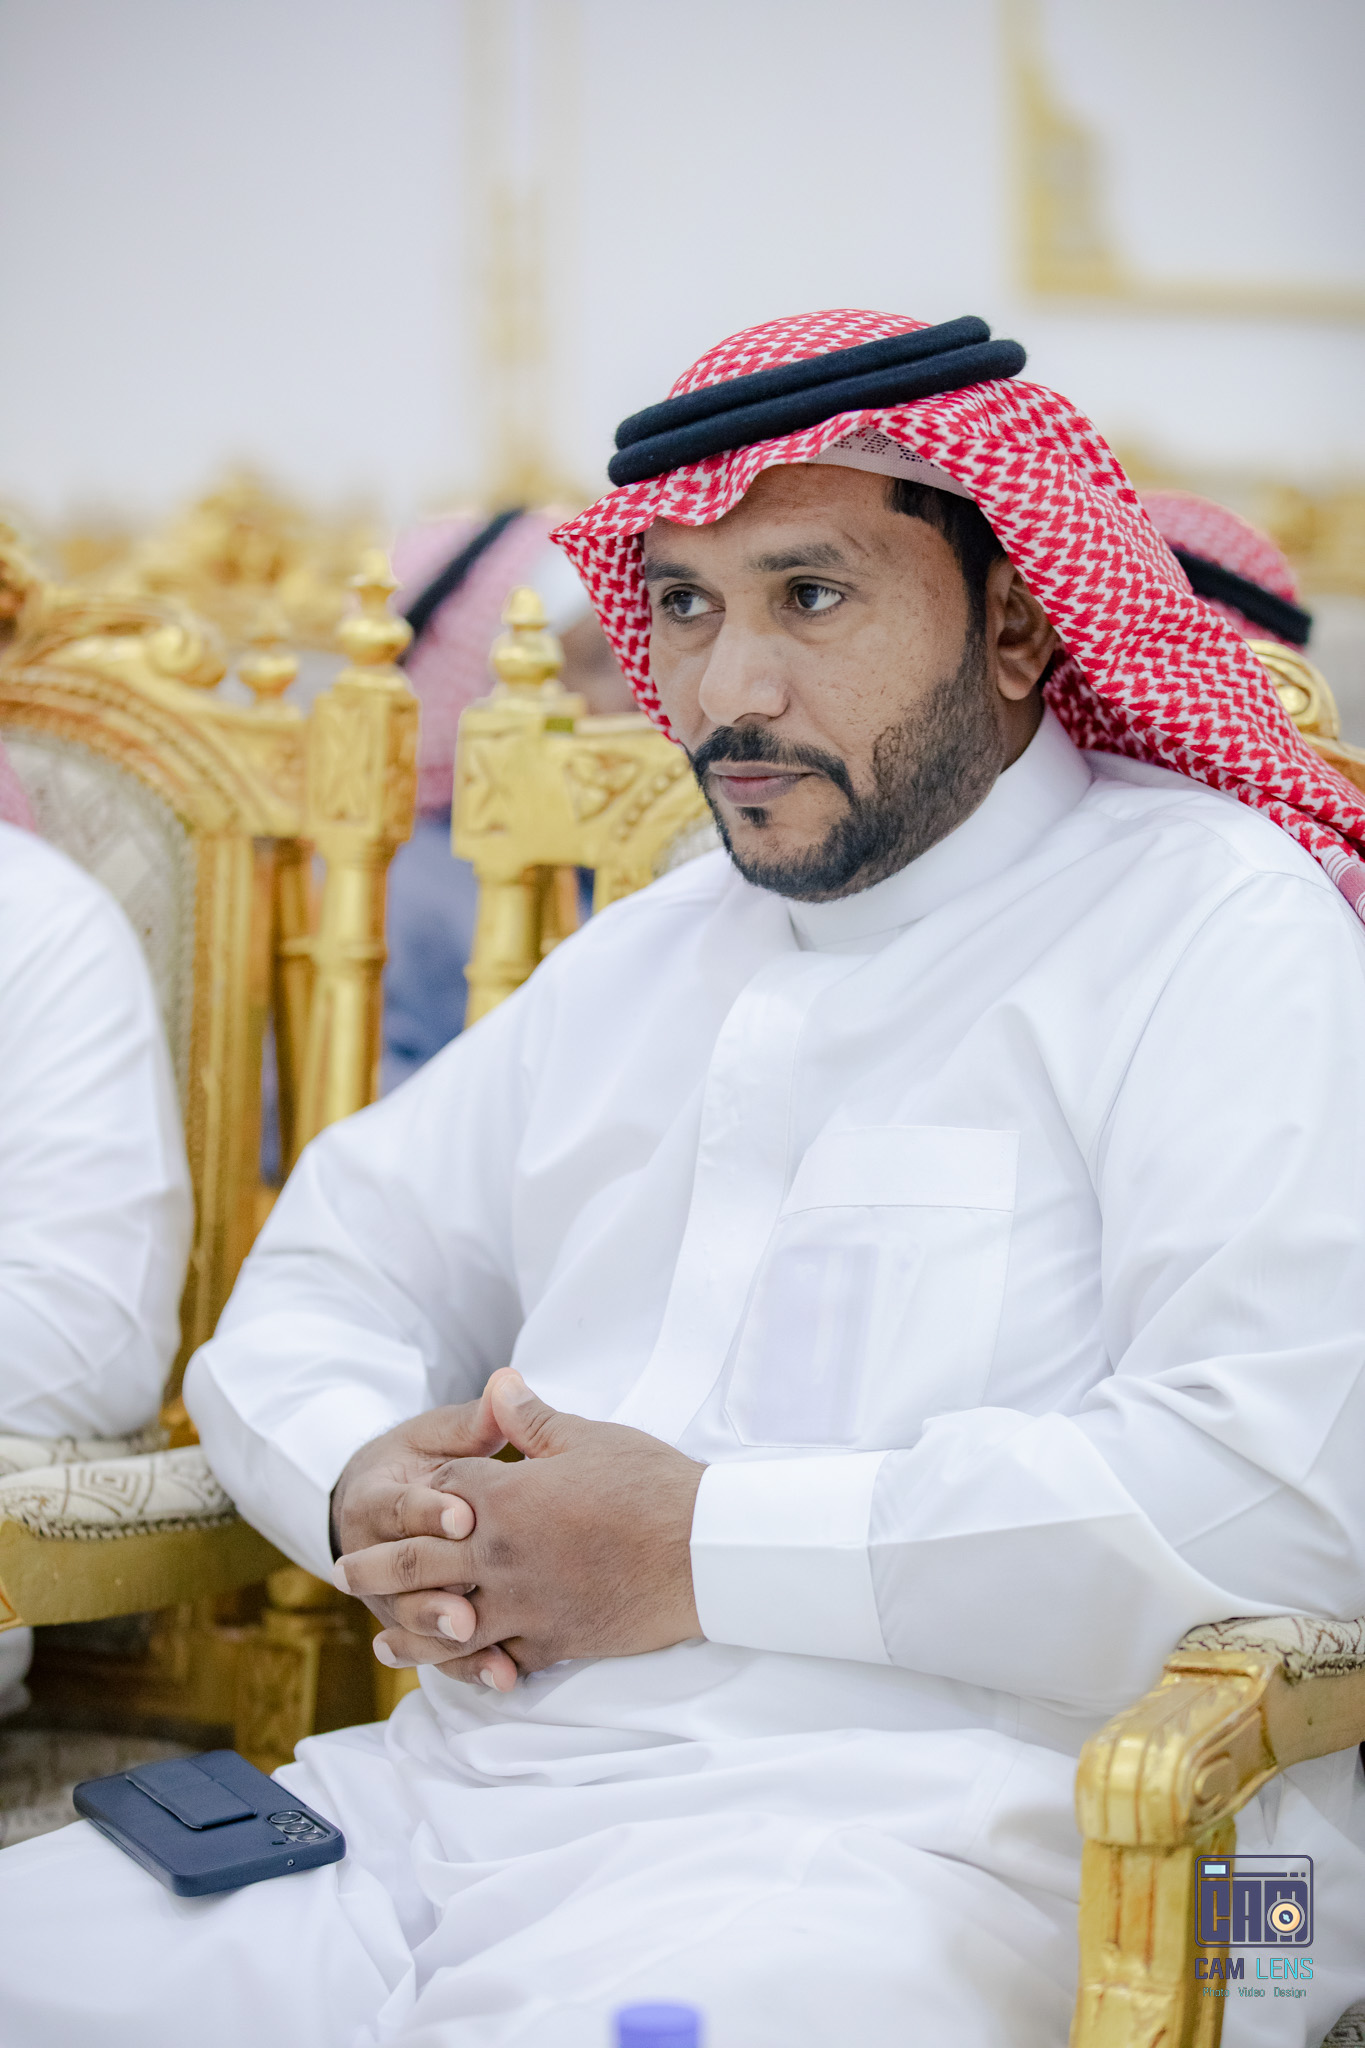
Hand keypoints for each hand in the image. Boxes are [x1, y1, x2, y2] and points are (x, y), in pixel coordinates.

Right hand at [329, 1391, 510, 1670]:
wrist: (378, 1504)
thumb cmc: (421, 1460)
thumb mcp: (437, 1434)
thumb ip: (472, 1422)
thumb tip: (507, 1384)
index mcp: (376, 1496)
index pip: (398, 1504)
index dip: (427, 1511)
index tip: (463, 1517)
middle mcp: (372, 1553)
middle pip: (397, 1574)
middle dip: (430, 1589)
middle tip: (466, 1606)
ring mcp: (389, 1595)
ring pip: (410, 1621)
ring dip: (441, 1636)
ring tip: (477, 1642)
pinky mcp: (412, 1627)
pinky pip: (435, 1653)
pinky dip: (467, 1667)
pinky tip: (503, 1678)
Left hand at [335, 1368, 705, 1690]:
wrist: (702, 1551)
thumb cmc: (650, 1486)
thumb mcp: (589, 1439)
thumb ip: (532, 1420)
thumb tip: (498, 1383)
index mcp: (505, 1499)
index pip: (440, 1495)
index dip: (421, 1495)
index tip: (398, 1501)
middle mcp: (501, 1556)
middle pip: (420, 1563)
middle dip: (379, 1569)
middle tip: (346, 1574)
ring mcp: (523, 1605)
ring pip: (447, 1624)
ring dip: (408, 1631)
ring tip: (381, 1641)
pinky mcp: (553, 1641)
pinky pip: (500, 1659)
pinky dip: (473, 1668)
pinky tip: (459, 1671)